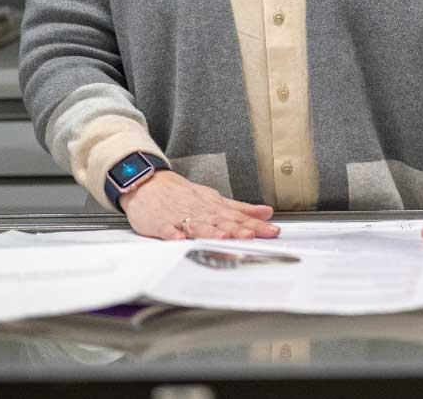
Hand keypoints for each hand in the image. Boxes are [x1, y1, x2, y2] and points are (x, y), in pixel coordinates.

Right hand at [120, 171, 279, 240]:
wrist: (149, 183)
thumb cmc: (183, 195)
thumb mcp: (215, 199)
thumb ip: (241, 209)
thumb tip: (267, 212)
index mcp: (214, 207)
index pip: (239, 216)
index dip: (256, 225)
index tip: (273, 231)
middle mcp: (201, 211)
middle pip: (221, 221)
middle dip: (237, 229)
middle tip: (252, 235)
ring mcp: (180, 216)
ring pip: (198, 225)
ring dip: (211, 231)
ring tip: (224, 238)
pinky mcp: (160, 222)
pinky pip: (167, 229)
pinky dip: (173, 234)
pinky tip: (179, 239)